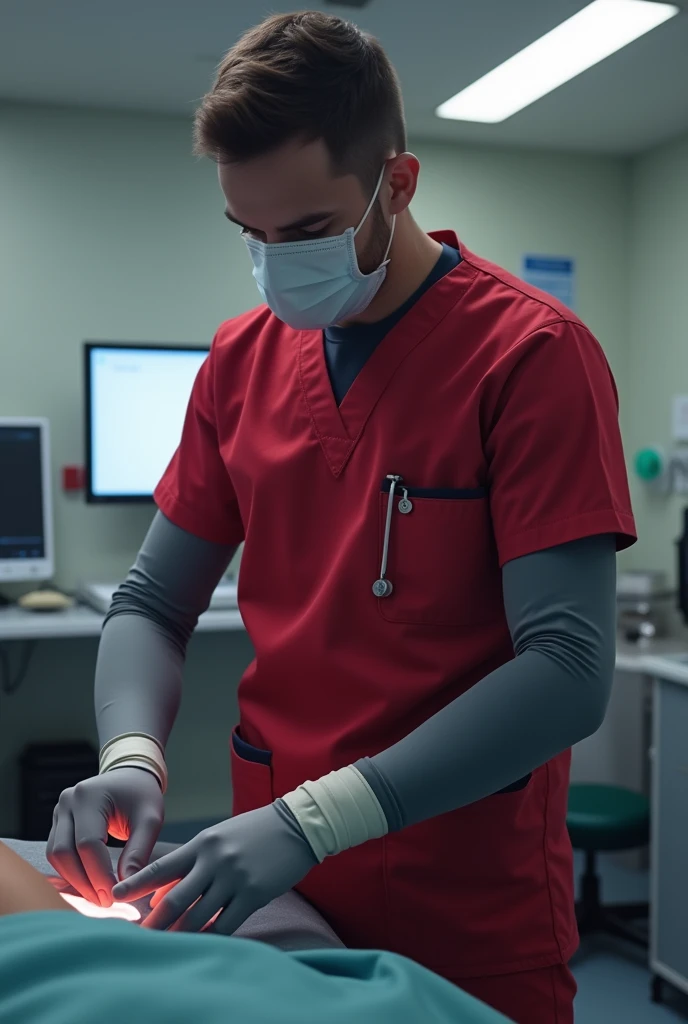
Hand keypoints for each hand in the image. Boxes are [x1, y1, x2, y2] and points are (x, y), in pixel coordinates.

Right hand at [46, 767, 163, 907]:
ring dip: (75, 880)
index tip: (115, 896)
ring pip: (56, 856)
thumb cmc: (142, 795)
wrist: (130, 776)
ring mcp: (59, 811)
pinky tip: (89, 886)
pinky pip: (57, 853)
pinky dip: (71, 872)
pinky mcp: (58, 822)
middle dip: (84, 882)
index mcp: (90, 795)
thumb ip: (139, 851)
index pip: (88, 843)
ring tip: (98, 897)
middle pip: (65, 852)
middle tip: (105, 903)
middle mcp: (68, 801)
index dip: (99, 874)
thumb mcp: (150, 818)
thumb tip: (127, 887)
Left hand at [112, 801, 317, 933]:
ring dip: (180, 934)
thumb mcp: (218, 838)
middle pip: (175, 899)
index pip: (162, 867)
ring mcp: (234, 878)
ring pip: (198, 916)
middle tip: (139, 936)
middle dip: (154, 921)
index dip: (136, 884)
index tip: (115, 896)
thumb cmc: (252, 832)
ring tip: (166, 946)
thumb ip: (191, 864)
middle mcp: (215, 860)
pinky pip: (226, 924)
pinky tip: (201, 942)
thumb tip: (162, 895)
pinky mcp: (254, 894)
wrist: (296, 825)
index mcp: (202, 844)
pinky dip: (210, 936)